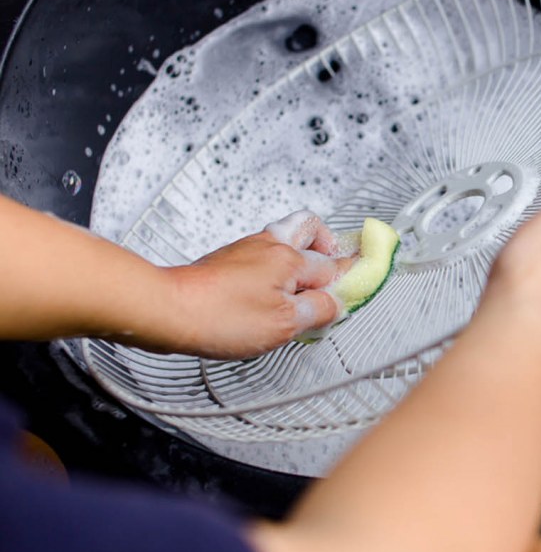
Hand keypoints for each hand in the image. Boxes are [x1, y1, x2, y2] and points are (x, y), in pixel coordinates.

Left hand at [160, 211, 351, 359]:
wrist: (166, 310)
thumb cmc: (219, 316)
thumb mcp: (284, 323)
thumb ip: (318, 310)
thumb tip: (336, 304)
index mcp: (289, 258)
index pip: (333, 267)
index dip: (349, 280)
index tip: (362, 285)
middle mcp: (269, 246)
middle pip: (310, 228)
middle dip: (328, 245)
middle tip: (334, 269)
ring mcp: (246, 250)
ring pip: (285, 239)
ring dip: (300, 257)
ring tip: (304, 285)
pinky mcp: (227, 262)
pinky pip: (263, 255)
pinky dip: (276, 269)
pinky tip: (271, 293)